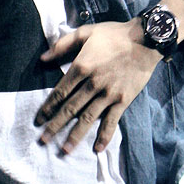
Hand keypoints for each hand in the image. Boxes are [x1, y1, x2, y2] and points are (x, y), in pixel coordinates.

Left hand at [35, 19, 160, 154]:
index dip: (47, 108)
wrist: (145, 40)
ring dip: (75, 136)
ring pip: (88, 118)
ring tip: (64, 150)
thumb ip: (63, 45)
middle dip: (55, 126)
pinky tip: (97, 148)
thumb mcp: (85, 33)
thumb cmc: (114, 34)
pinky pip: (112, 121)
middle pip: (70, 109)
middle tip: (42, 141)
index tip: (38, 120)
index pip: (60, 92)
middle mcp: (92, 83)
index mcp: (81, 66)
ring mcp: (108, 94)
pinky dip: (105, 135)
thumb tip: (43, 58)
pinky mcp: (123, 100)